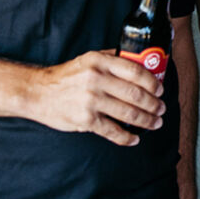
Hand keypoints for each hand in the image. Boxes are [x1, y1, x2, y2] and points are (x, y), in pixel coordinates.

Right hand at [26, 50, 165, 146]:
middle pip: (135, 94)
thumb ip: (112, 59)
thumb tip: (141, 61)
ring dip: (146, 120)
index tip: (160, 89)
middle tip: (161, 108)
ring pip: (128, 113)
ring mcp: (91, 101)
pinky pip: (112, 131)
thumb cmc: (66, 75)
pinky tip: (135, 139)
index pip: (135, 71)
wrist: (37, 92)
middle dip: (153, 104)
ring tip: (155, 122)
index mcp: (100, 62)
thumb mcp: (89, 59)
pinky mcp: (85, 120)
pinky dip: (126, 137)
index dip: (153, 82)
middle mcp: (96, 80)